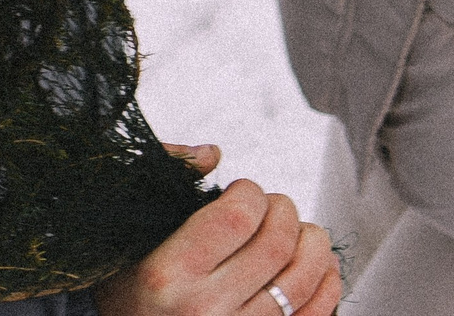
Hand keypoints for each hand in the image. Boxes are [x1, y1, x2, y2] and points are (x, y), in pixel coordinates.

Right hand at [92, 179, 343, 315]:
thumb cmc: (126, 291)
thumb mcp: (128, 233)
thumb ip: (165, 179)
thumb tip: (212, 153)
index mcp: (166, 274)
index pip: (237, 216)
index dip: (251, 192)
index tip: (243, 191)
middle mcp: (202, 311)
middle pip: (276, 245)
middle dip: (285, 212)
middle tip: (274, 207)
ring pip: (302, 282)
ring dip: (314, 245)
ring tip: (303, 233)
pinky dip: (327, 287)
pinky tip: (322, 267)